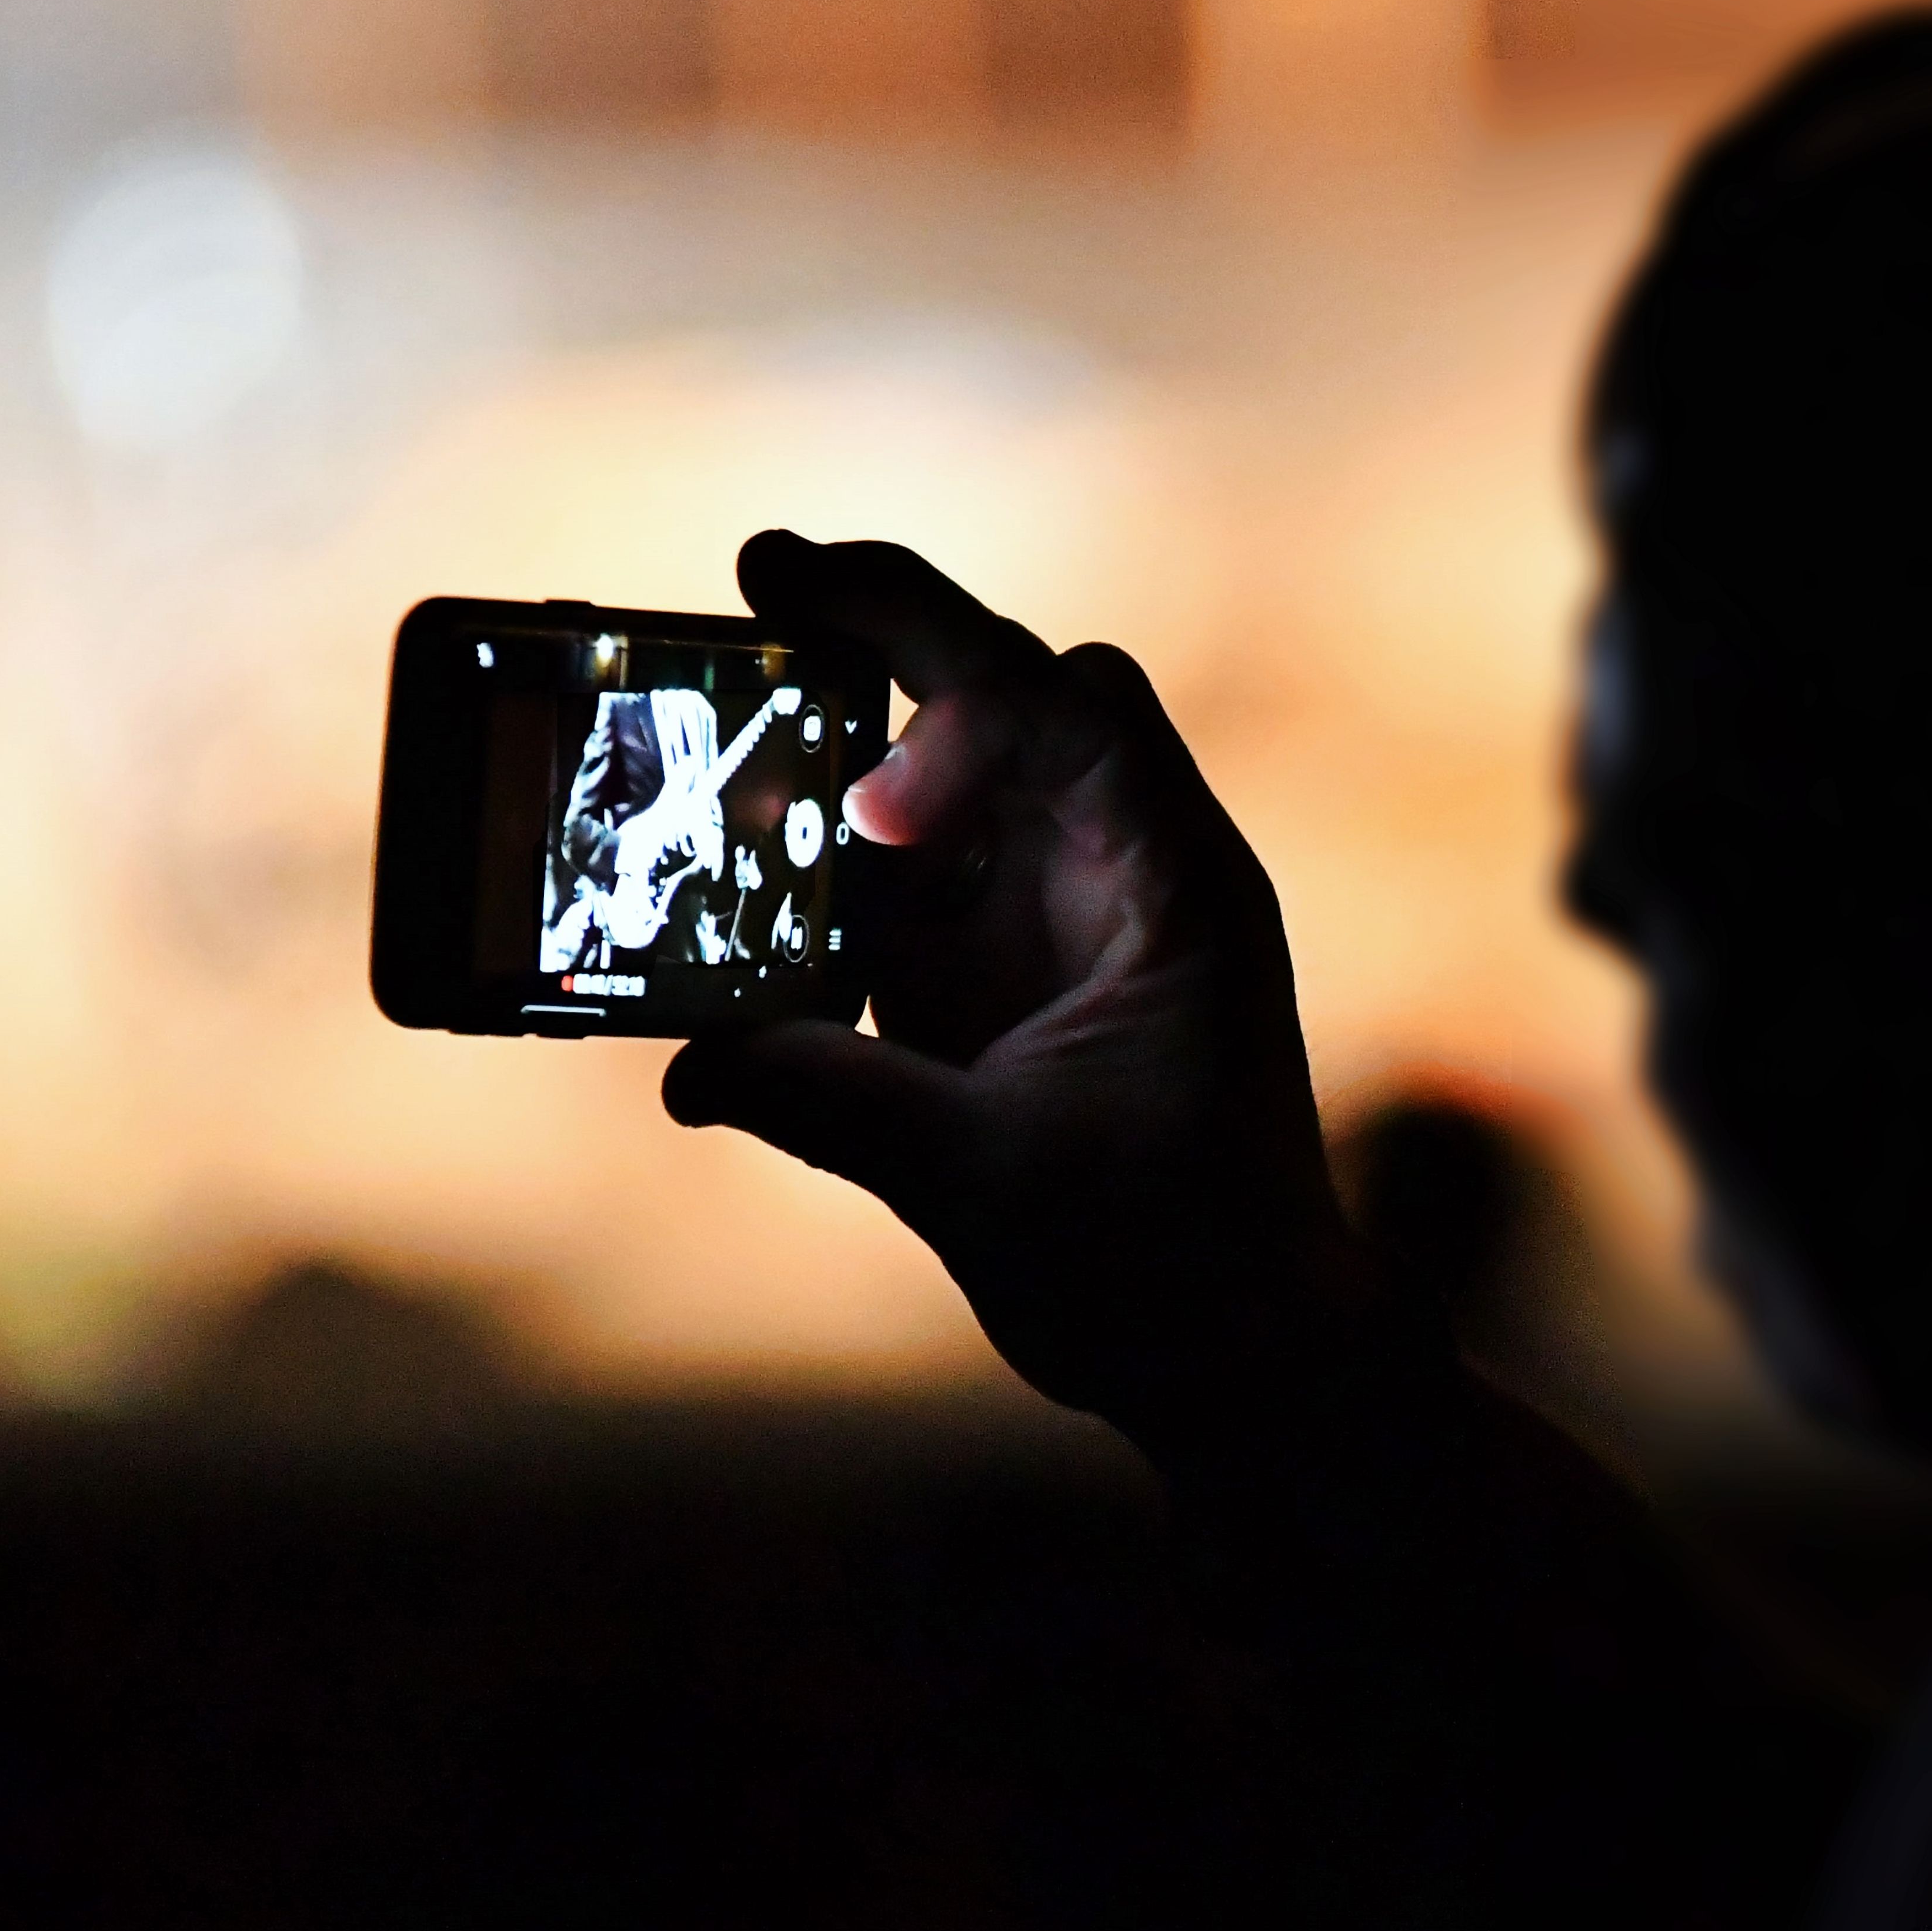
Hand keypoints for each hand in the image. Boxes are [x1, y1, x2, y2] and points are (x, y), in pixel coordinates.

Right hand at [663, 532, 1385, 1449]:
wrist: (1238, 1356)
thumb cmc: (1174, 1266)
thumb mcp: (990, 1181)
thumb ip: (838, 1105)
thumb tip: (693, 1063)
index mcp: (1172, 887)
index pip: (1074, 706)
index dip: (953, 668)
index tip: (835, 662)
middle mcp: (1119, 876)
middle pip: (1006, 701)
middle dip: (887, 634)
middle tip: (761, 574)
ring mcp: (1056, 921)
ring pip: (945, 783)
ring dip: (838, 757)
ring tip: (711, 734)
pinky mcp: (995, 984)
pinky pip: (901, 887)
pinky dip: (821, 872)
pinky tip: (732, 871)